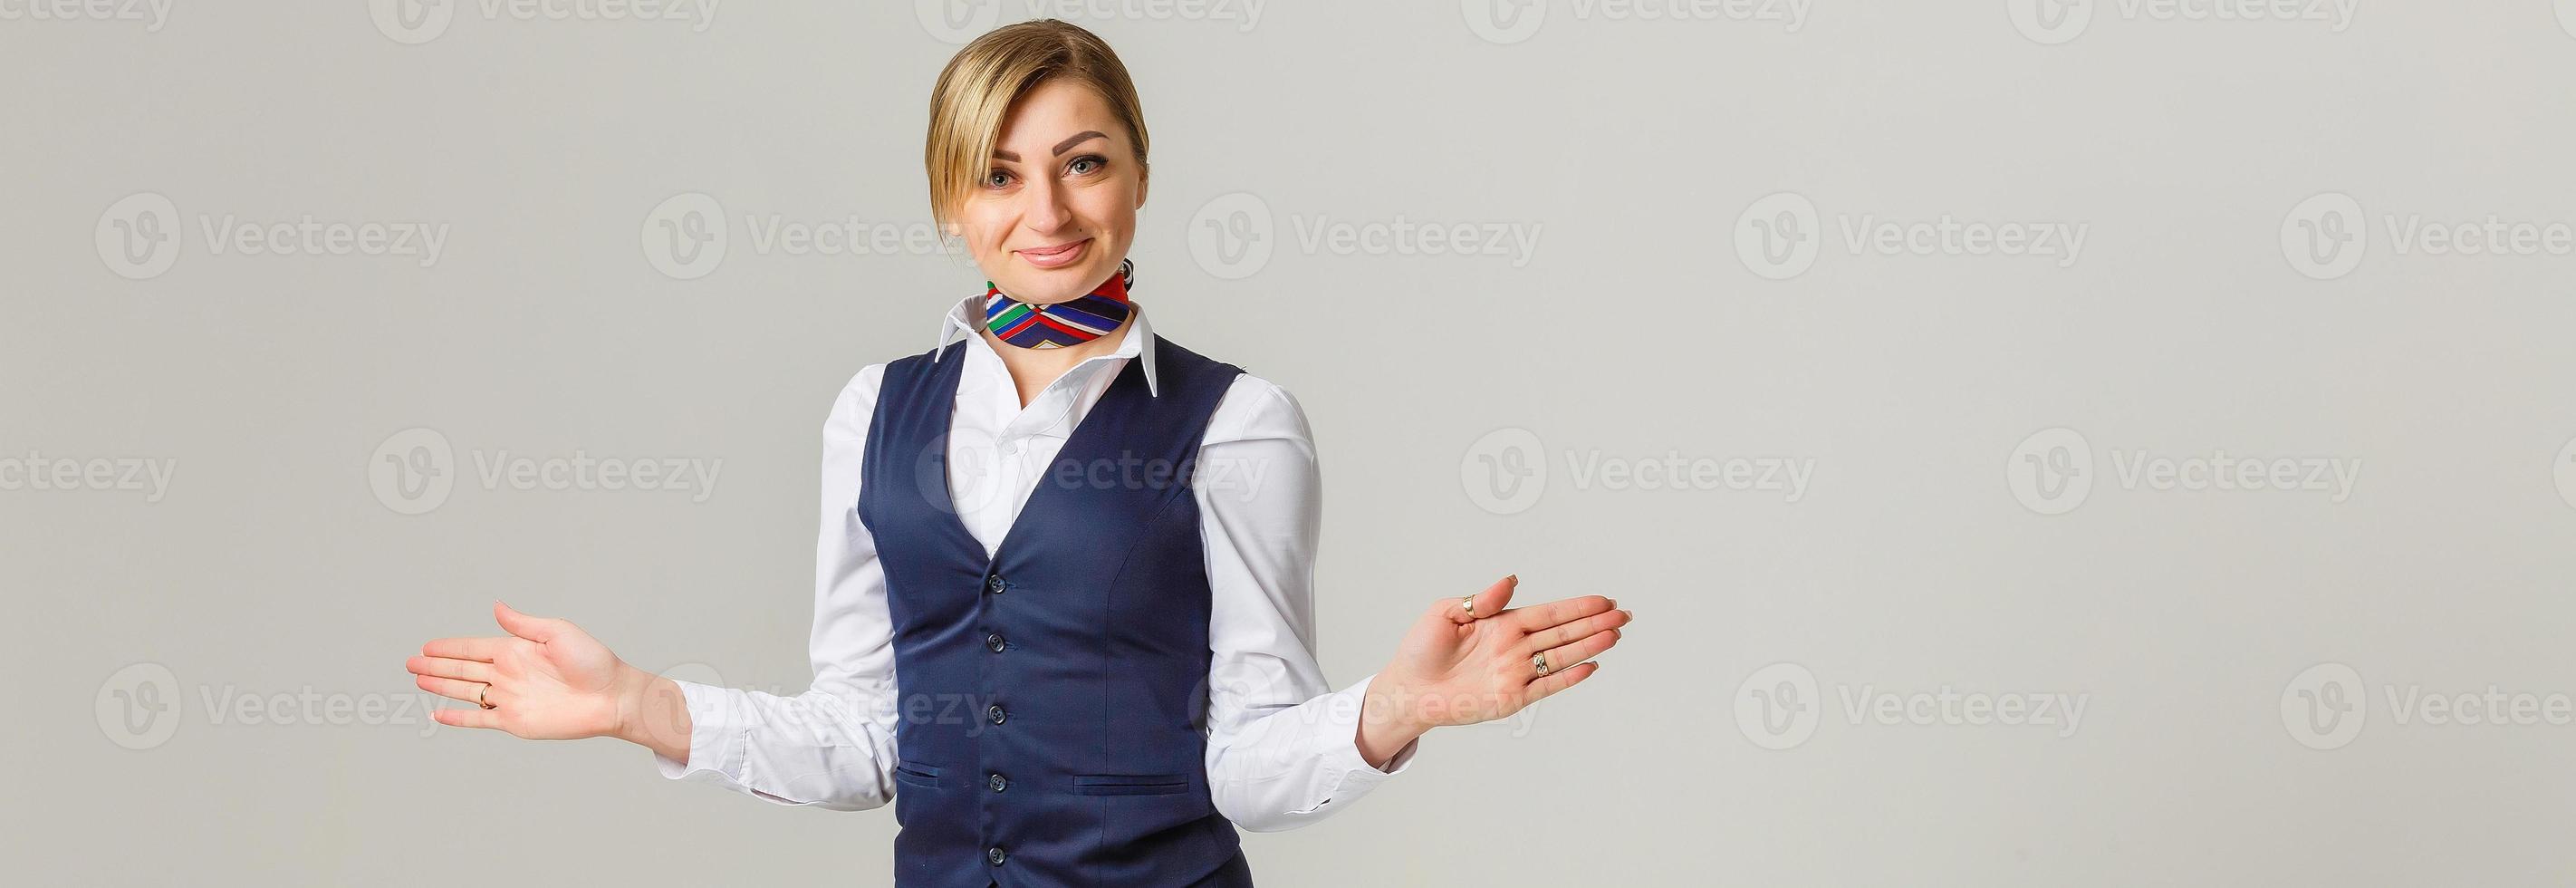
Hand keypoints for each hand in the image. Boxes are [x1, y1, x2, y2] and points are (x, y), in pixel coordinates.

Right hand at [408, 601, 631, 739]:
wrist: (610, 697)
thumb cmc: (592, 662)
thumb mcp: (557, 633)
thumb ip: (523, 623)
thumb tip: (496, 605)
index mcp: (516, 650)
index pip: (472, 647)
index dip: (448, 647)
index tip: (426, 646)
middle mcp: (508, 673)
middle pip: (462, 669)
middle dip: (435, 665)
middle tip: (410, 662)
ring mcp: (509, 697)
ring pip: (465, 691)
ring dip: (441, 686)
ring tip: (418, 680)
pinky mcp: (513, 721)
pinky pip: (478, 719)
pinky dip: (457, 717)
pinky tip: (438, 713)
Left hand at [1360, 576, 1630, 753]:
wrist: (1407, 689)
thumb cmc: (1421, 649)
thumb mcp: (1445, 614)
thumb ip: (1481, 600)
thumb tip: (1511, 580)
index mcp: (1503, 623)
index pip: (1549, 612)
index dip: (1577, 607)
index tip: (1604, 600)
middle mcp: (1515, 647)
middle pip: (1563, 633)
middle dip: (1594, 624)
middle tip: (1624, 615)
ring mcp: (1515, 673)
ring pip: (1560, 657)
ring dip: (1589, 646)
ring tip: (1615, 635)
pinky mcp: (1510, 699)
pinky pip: (1545, 686)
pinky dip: (1568, 677)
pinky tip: (1590, 666)